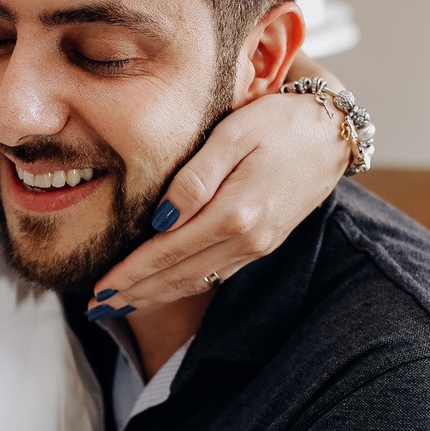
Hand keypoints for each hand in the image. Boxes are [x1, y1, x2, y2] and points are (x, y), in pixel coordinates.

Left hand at [88, 86, 349, 313]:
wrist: (333, 132)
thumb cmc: (279, 121)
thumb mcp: (232, 134)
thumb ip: (194, 178)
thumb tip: (160, 219)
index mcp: (233, 213)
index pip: (167, 252)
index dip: (130, 274)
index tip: (99, 289)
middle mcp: (246, 239)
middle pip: (178, 276)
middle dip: (135, 295)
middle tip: (96, 308)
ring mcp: (257, 246)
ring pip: (196, 282)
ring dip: (156, 297)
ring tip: (121, 306)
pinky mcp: (263, 244)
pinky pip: (216, 275)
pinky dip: (184, 286)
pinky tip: (164, 289)